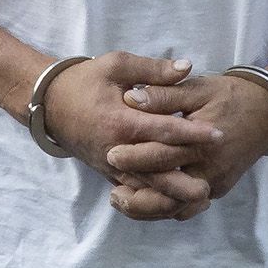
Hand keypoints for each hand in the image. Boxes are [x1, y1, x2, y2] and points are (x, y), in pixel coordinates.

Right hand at [33, 53, 221, 218]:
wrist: (48, 104)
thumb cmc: (83, 81)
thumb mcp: (116, 65)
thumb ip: (153, 69)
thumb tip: (187, 67)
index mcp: (121, 120)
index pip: (163, 130)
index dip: (192, 133)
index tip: (218, 135)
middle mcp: (117, 148)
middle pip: (157, 170)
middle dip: (185, 177)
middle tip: (214, 181)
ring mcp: (111, 165)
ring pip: (146, 188)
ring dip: (173, 196)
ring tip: (203, 199)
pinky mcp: (108, 173)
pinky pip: (134, 192)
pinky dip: (155, 200)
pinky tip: (178, 203)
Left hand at [101, 67, 267, 220]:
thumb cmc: (231, 96)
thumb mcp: (198, 89)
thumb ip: (164, 95)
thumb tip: (130, 98)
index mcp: (205, 141)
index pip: (166, 154)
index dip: (136, 156)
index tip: (110, 154)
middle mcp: (212, 168)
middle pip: (172, 192)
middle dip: (139, 195)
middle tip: (112, 193)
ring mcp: (217, 182)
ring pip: (180, 207)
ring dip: (150, 209)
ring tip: (121, 201)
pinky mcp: (219, 189)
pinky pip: (189, 206)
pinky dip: (166, 208)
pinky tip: (143, 203)